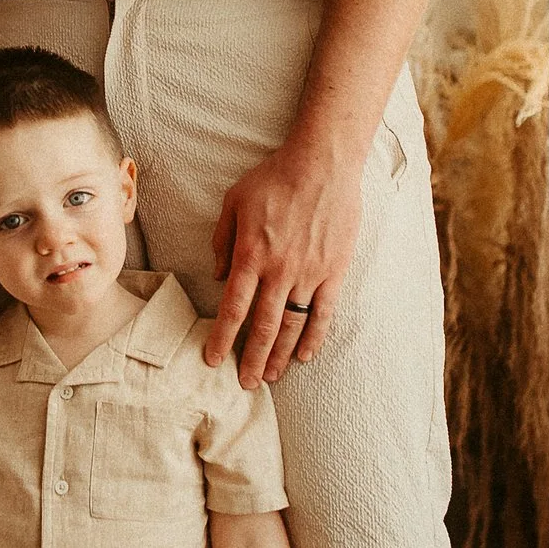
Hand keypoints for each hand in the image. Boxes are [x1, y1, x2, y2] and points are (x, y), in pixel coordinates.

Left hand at [205, 135, 364, 384]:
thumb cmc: (274, 178)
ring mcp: (309, 274)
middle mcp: (279, 271)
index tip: (213, 360)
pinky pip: (324, 312)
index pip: (233, 308)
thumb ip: (222, 240)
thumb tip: (219, 276)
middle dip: (252, 358)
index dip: (222, 337)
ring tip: (271, 376)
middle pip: (262, 326)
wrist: (322, 164)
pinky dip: (314, 337)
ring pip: (292, 325)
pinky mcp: (334, 271)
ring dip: (280, 355)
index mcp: (251, 255)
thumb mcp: (233, 201)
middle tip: (246, 383)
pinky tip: (305, 356)